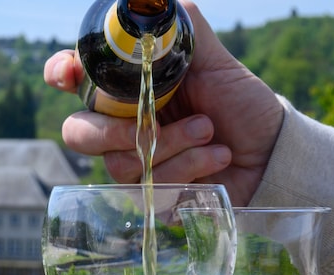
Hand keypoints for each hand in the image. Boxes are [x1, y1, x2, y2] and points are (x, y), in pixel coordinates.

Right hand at [43, 0, 283, 206]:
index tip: (65, 75)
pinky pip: (149, 189)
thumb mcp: (217, 60)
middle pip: (79, 133)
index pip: (75, 79)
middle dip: (114, 130)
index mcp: (128, 89)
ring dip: (171, 145)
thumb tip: (160, 0)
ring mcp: (135, 164)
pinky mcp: (153, 197)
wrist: (273, 152)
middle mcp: (122, 127)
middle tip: (151, 121)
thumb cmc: (243, 105)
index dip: (60, 73)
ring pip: (120, 162)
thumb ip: (186, 30)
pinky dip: (189, 168)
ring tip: (210, 131)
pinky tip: (218, 157)